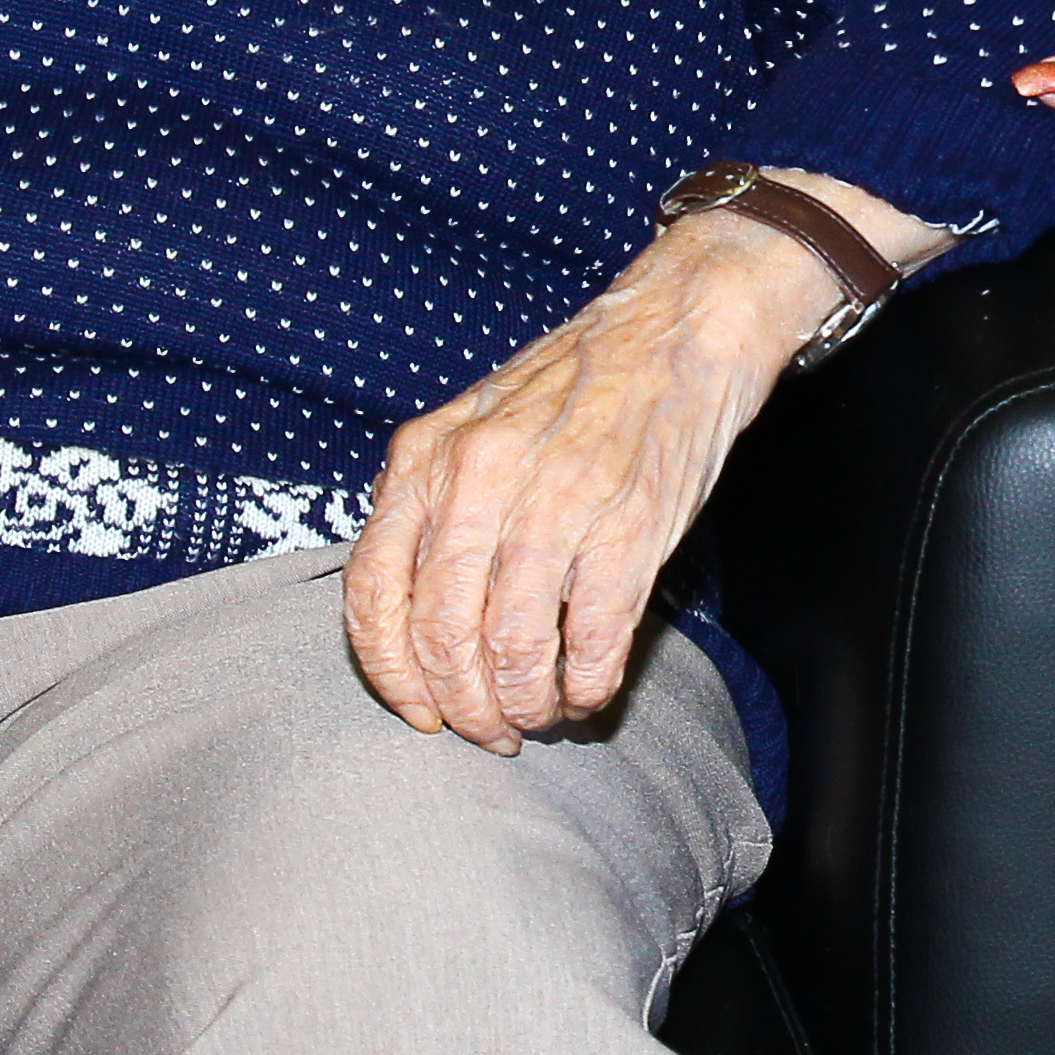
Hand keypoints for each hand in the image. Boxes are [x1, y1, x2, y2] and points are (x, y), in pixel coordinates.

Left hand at [345, 179, 925, 752]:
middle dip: (462, 704)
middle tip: (489, 729)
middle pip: (440, 634)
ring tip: (541, 712)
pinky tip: (592, 690)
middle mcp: (480, 479)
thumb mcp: (475, 425)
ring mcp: (555, 504)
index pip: (374, 592)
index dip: (392, 672)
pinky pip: (592, 640)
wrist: (680, 325)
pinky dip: (589, 684)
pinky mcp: (629, 528)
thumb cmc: (578, 383)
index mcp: (428, 455)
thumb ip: (434, 504)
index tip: (420, 710)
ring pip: (511, 648)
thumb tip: (411, 616)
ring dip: (524, 702)